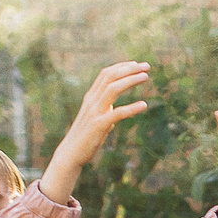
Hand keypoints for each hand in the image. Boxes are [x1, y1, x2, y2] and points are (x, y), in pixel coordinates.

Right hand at [39, 62, 151, 203]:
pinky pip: (117, 113)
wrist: (71, 152)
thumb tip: (114, 108)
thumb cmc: (85, 136)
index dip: (121, 67)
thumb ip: (103, 110)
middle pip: (110, 77)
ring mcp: (94, 112)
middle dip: (128, 69)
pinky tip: (144, 105)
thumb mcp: (95, 117)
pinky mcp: (99, 125)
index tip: (136, 64)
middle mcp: (92, 101)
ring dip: (130, 81)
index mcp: (91, 97)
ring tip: (145, 77)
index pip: (106, 74)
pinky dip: (131, 108)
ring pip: (112, 89)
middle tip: (146, 66)